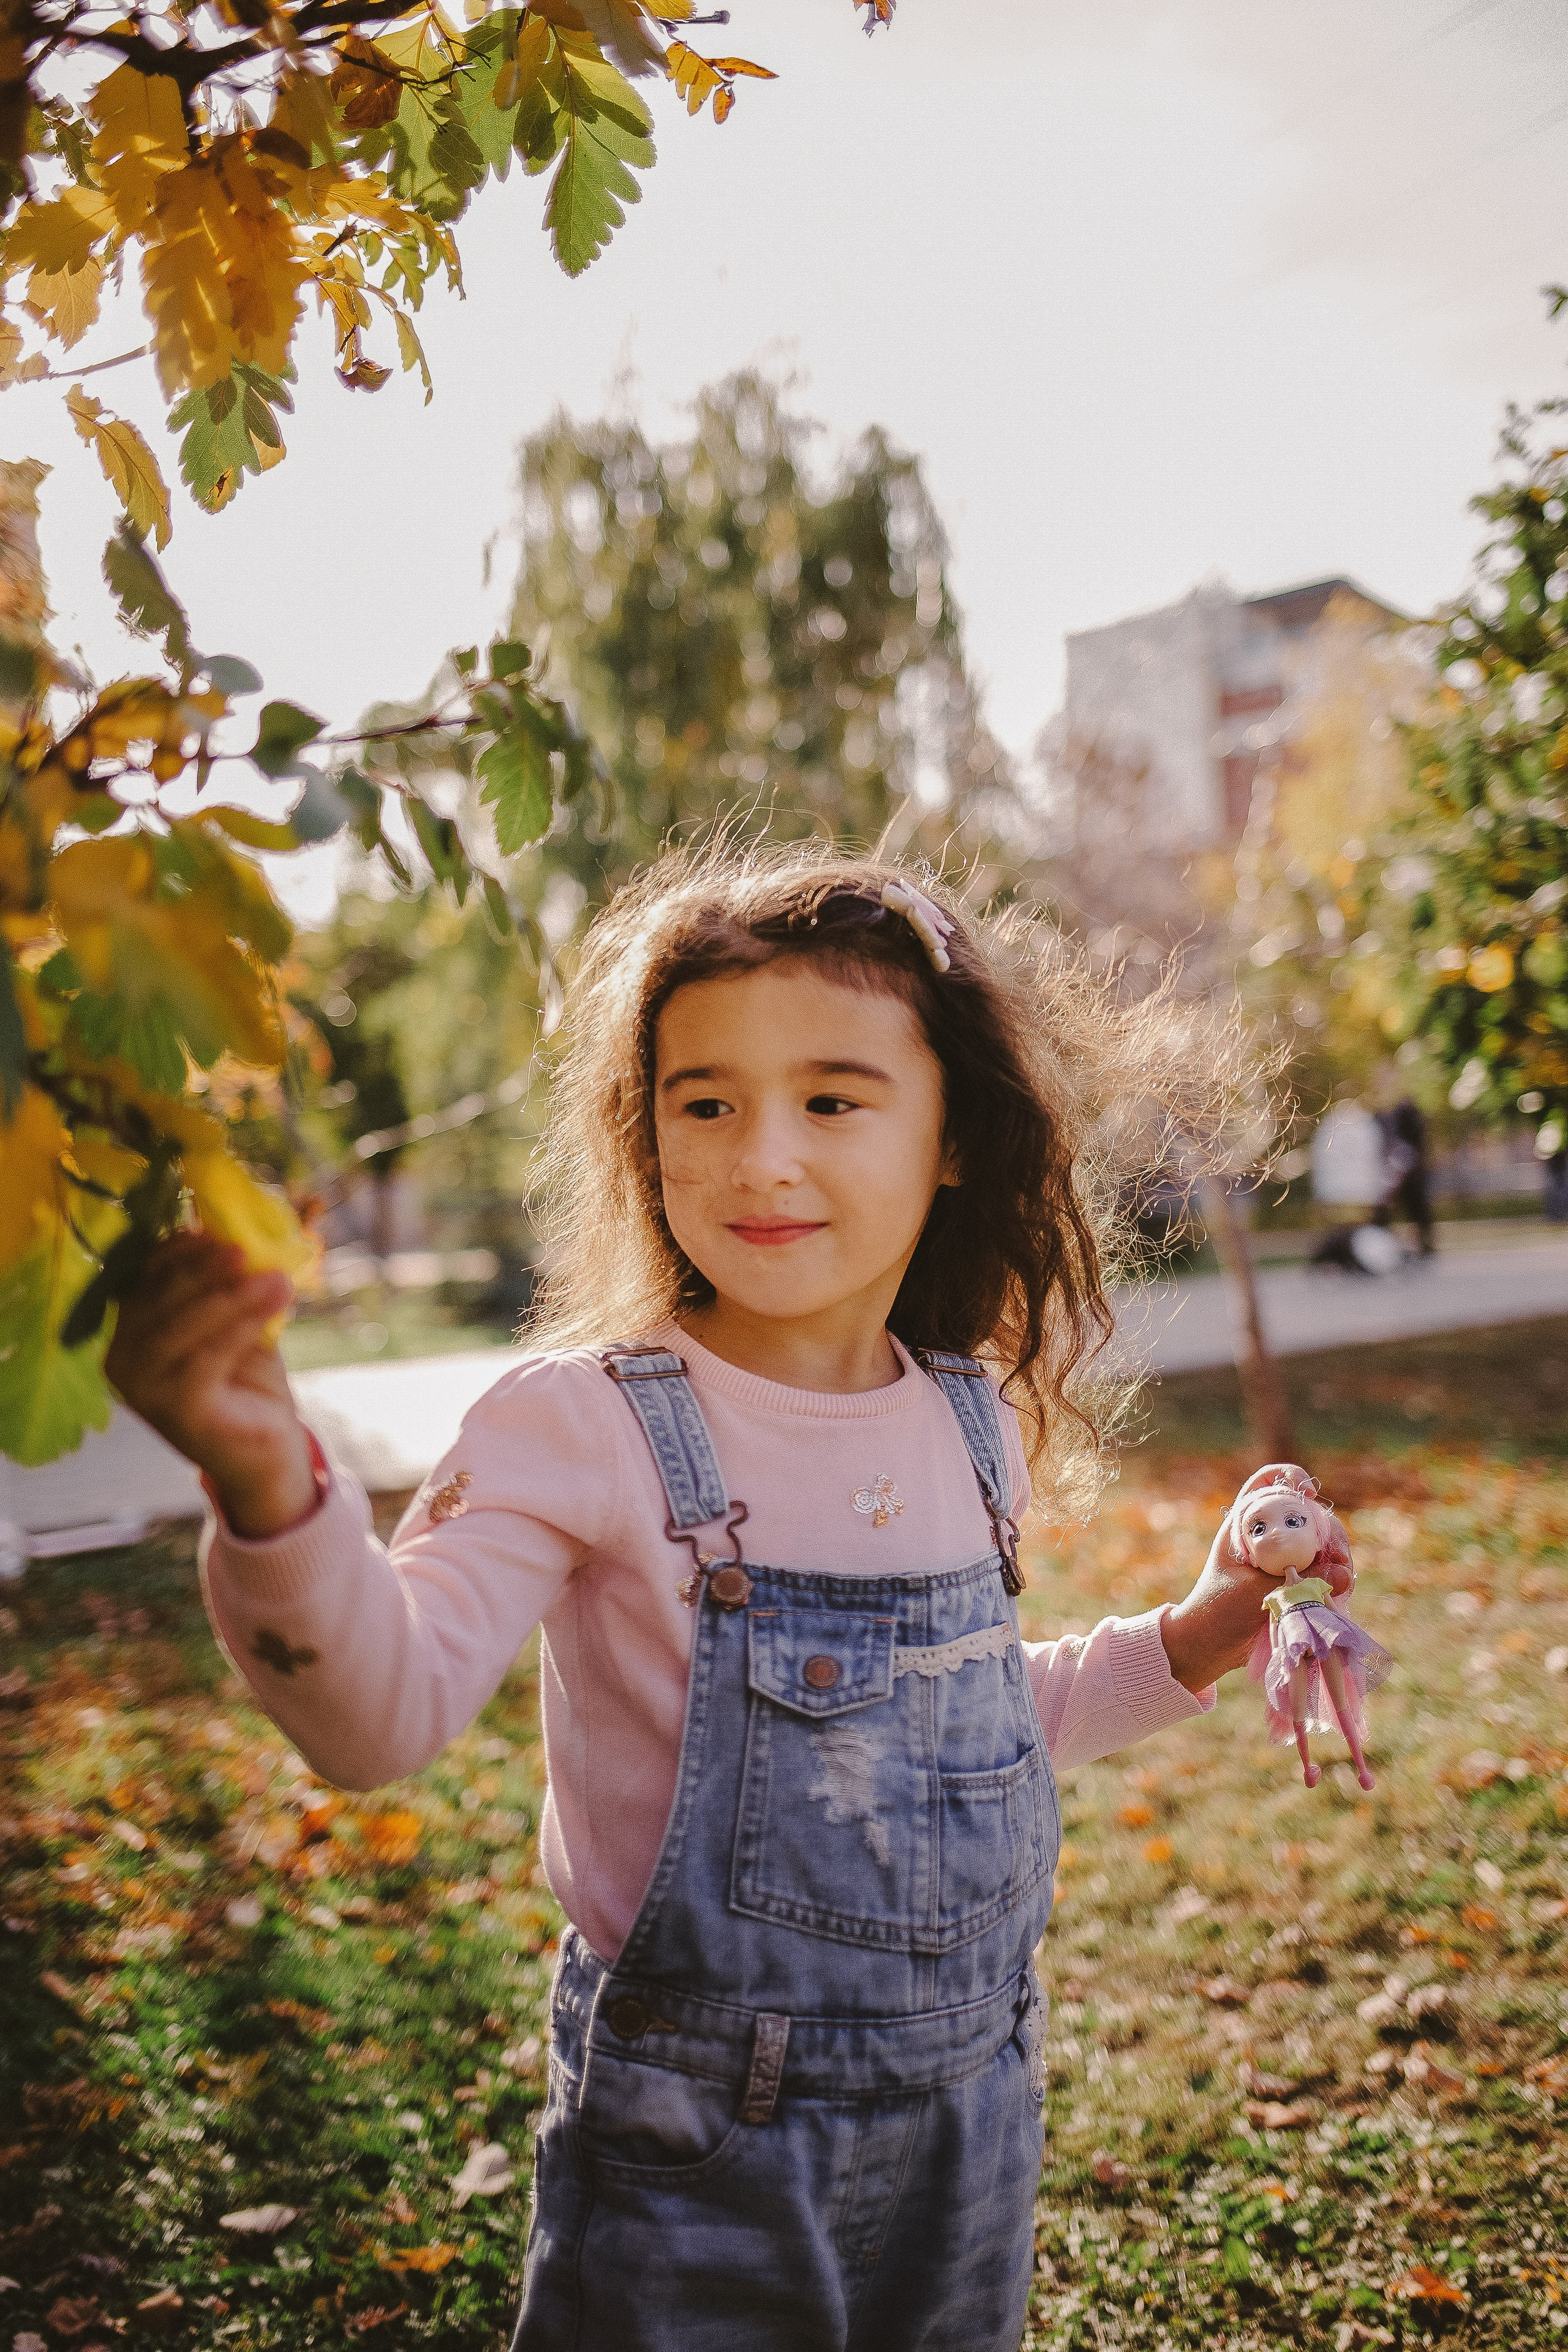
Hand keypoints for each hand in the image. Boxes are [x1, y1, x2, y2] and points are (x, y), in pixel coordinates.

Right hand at [105, 1233, 317, 1539]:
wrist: (268, 1452)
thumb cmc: (247, 1382)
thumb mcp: (234, 1323)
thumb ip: (222, 1284)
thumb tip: (229, 1230)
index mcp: (128, 1336)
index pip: (139, 1282)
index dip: (174, 1253)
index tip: (213, 1230)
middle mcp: (122, 1364)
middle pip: (154, 1301)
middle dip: (200, 1269)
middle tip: (241, 1247)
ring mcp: (144, 1392)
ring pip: (178, 1328)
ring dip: (229, 1296)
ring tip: (273, 1276)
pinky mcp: (176, 1412)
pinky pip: (206, 1358)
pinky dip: (242, 1325)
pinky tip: (276, 1302)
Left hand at [1159, 1496, 1352, 1695]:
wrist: (1208, 1644)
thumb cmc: (1219, 1610)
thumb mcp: (1257, 1591)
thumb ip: (1299, 1580)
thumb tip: (1344, 1573)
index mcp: (1245, 1523)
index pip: (1268, 1480)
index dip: (1291, 1476)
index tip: (1309, 1494)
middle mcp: (1268, 1534)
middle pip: (1308, 1514)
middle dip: (1329, 1530)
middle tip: (1341, 1557)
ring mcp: (1283, 1557)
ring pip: (1320, 1542)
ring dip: (1337, 1556)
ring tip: (1344, 1579)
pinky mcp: (1294, 1580)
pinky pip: (1322, 1569)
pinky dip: (1335, 1575)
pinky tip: (1342, 1589)